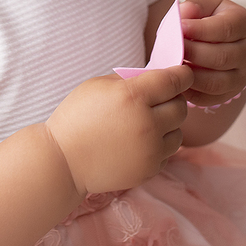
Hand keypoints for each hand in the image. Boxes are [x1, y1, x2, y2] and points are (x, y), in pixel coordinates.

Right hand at [45, 64, 192, 195]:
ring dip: (167, 127)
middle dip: (173, 101)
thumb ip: (130, 80)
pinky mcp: (149, 170)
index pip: (175, 81)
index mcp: (133, 96)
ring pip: (178, 132)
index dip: (183, 75)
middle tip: (158, 101)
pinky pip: (167, 153)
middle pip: (181, 107)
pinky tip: (136, 144)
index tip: (182, 75)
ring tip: (145, 125)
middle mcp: (147, 123)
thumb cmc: (76, 117)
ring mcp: (149, 150)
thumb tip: (157, 78)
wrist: (63, 160)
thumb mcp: (98, 86)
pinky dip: (158, 147)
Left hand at [180, 0, 245, 107]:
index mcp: (243, 23)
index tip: (180, 28)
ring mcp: (242, 75)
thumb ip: (194, 6)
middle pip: (222, 57)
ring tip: (173, 65)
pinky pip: (209, 98)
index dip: (201, 29)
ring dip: (191, 76)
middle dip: (193, 53)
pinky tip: (177, 80)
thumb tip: (184, 14)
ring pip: (216, 82)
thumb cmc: (209, 20)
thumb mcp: (205, 5)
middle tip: (172, 49)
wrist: (219, 41)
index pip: (225, 29)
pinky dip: (190, 92)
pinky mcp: (230, 93)